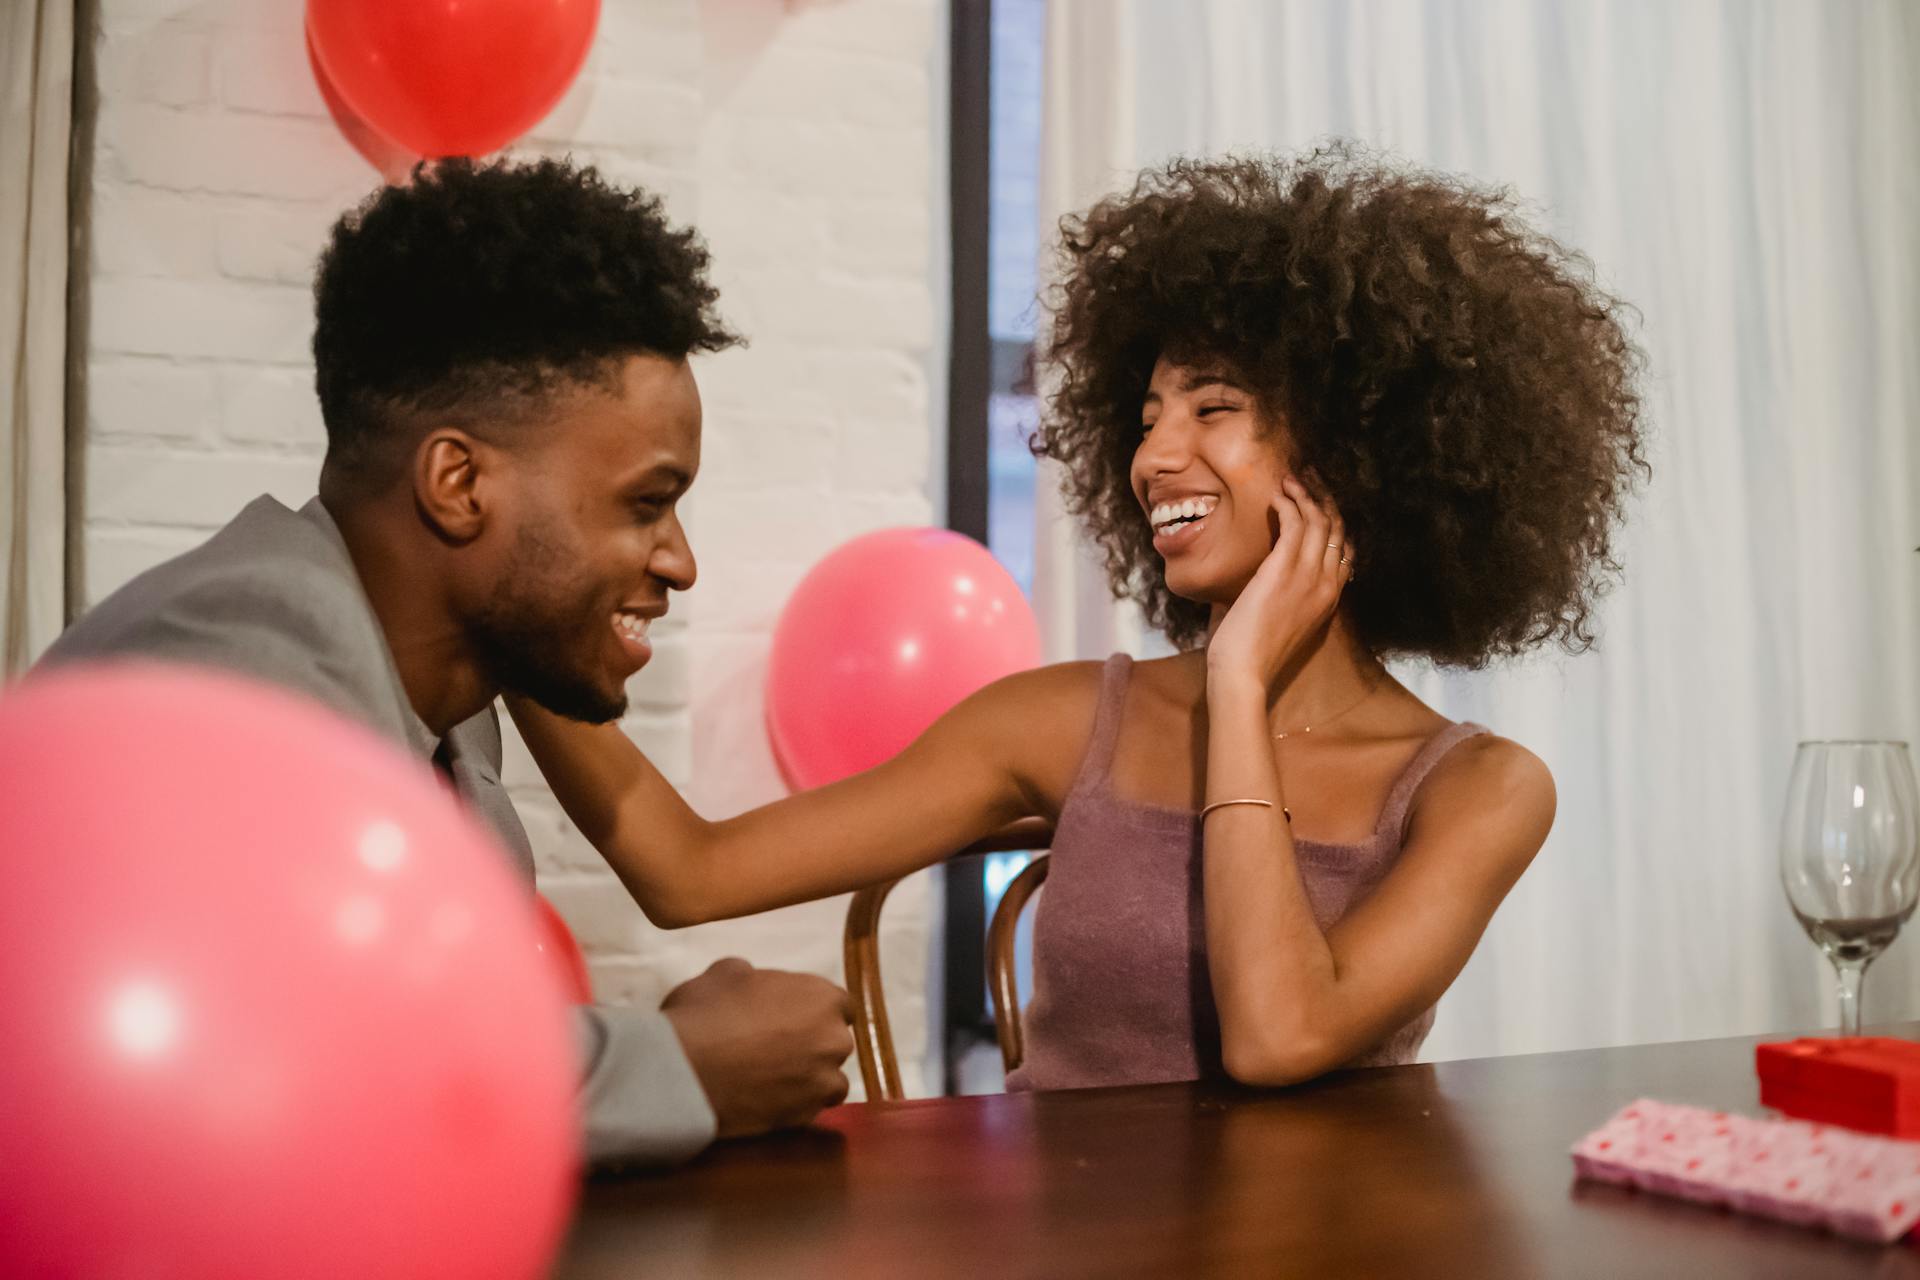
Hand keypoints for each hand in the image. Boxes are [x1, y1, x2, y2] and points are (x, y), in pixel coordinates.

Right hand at [660, 958, 853, 1139]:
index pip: (839, 1005)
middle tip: (776, 1048)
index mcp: (821, 996)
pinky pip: (811, 1109)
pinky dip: (796, 1106)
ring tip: (773, 1079)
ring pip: (829, 1079)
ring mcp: (823, 1080)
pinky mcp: (806, 1115)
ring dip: (809, 1078)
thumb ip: (752, 976)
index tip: (794, 1019)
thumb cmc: (706, 1014)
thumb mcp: (724, 973)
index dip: (815, 1012)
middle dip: (812, 1044)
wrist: (687, 1073)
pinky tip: (769, 1100)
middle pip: (834, 1041)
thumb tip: (751, 980)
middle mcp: (834, 1038)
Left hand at [1206, 474, 1352, 688]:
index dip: (1334, 522)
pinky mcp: (1284, 569)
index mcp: (1330, 598)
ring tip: (1289, 481)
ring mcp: (1308, 575)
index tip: (1319, 504)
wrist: (1244, 671)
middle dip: (1324, 499)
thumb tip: (1269, 576)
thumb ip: (1288, 595)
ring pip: (1318, 521)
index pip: (1345, 550)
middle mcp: (1327, 583)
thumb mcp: (1284, 621)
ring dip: (1304, 495)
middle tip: (1308, 480)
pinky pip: (1294, 523)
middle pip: (1336, 529)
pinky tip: (1277, 495)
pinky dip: (1287, 504)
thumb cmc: (1254, 652)